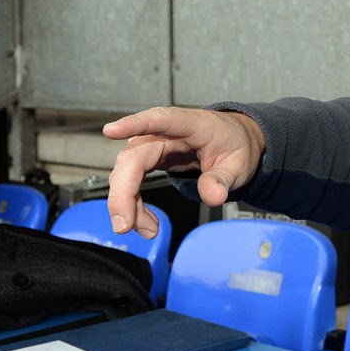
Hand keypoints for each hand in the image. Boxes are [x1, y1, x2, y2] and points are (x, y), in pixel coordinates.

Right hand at [103, 107, 265, 237]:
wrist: (233, 142)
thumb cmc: (233, 145)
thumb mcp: (238, 164)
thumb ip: (223, 179)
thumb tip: (213, 196)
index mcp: (190, 124)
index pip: (159, 120)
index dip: (134, 124)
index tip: (111, 130)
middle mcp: (163, 133)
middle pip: (133, 157)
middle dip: (123, 192)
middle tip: (124, 225)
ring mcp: (151, 146)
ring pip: (125, 173)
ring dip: (127, 204)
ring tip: (148, 231)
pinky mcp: (146, 161)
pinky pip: (130, 182)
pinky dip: (133, 204)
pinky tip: (145, 223)